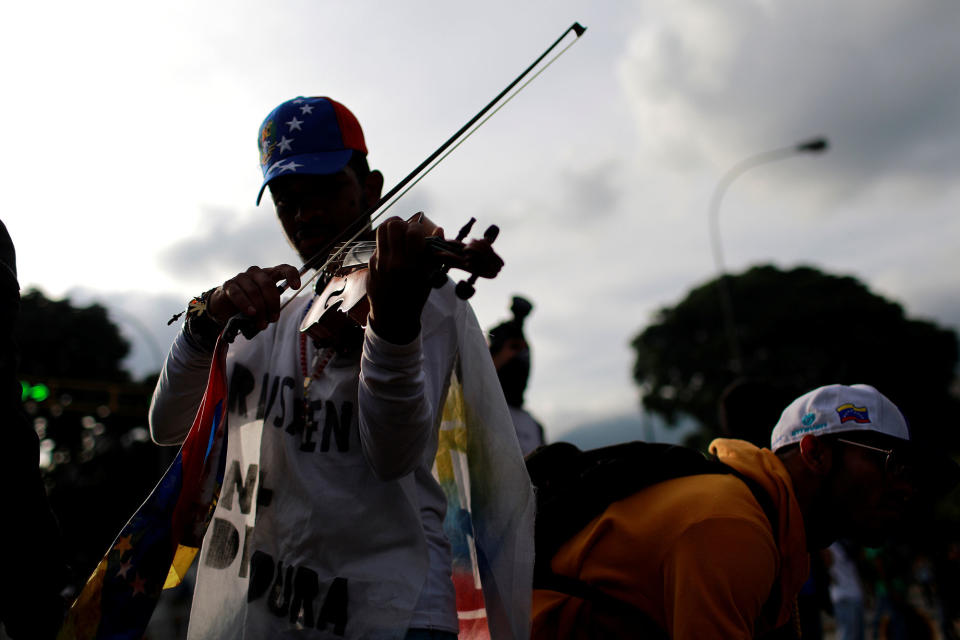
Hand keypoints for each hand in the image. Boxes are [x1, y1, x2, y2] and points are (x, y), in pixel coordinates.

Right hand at [207, 265, 300, 330]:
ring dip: (260, 309)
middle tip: (272, 319)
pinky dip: (245, 304)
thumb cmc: (250, 305)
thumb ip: (270, 308)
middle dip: (272, 304)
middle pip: (268, 284)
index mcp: (269, 275)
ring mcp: (242, 277)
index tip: (296, 286)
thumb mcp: (264, 306)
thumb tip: (272, 317)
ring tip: (261, 324)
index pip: (283, 269)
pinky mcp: (229, 285)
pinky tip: (250, 313)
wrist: (225, 307)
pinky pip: (238, 294)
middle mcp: (256, 273)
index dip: (291, 275)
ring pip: (254, 291)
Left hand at [367, 216, 441, 343]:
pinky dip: (387, 245)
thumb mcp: (429, 277)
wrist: (393, 317)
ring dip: (392, 229)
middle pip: (393, 225)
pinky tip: (392, 255)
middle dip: (403, 225)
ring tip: (399, 237)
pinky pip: (378, 245)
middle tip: (407, 234)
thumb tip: (439, 229)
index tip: (420, 236)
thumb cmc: (415, 297)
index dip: (418, 229)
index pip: (413, 231)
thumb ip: (434, 253)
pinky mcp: (370, 264)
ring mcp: (379, 262)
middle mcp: (393, 262)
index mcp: (411, 265)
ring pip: (381, 229)